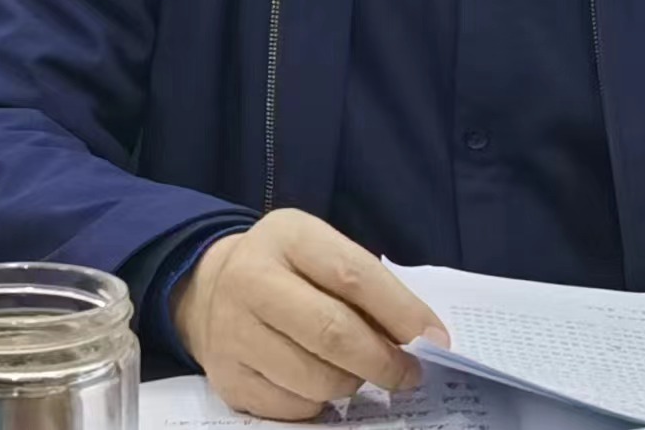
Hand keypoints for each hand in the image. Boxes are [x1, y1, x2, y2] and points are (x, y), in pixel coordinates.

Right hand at [171, 209, 448, 420]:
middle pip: (332, 332)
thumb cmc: (288, 268)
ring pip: (314, 378)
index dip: (401, 311)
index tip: (435, 339)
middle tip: (410, 374)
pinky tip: (321, 383)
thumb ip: (365, 286)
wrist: (209, 288)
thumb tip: (420, 338)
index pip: (353, 275)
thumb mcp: (322, 251)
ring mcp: (233, 333)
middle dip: (383, 360)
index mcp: (288, 236)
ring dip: (353, 383)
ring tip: (359, 371)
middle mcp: (252, 281)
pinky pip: (291, 408)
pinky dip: (319, 404)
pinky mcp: (226, 379)